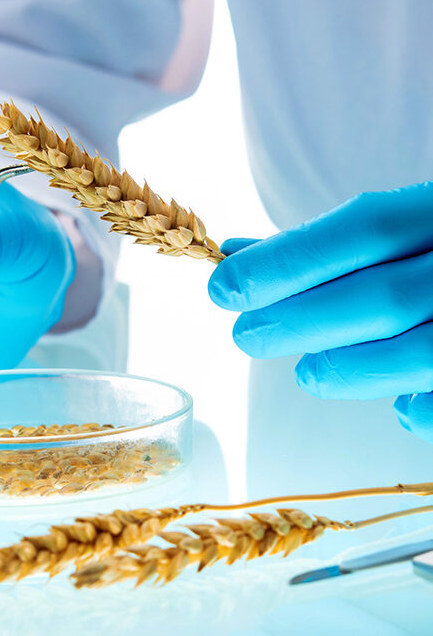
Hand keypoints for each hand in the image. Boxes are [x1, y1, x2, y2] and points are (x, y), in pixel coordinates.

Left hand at [208, 184, 432, 439]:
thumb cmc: (432, 255)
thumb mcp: (398, 229)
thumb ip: (321, 243)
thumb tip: (234, 254)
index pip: (365, 226)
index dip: (287, 260)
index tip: (224, 287)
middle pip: (383, 297)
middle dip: (300, 320)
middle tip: (248, 334)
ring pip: (416, 355)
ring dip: (344, 369)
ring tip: (307, 373)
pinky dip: (415, 408)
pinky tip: (394, 401)